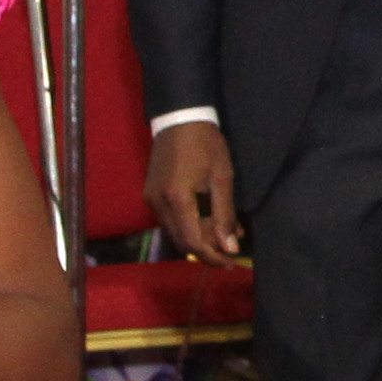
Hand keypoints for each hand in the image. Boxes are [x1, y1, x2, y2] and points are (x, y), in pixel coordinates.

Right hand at [149, 121, 245, 264]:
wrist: (179, 118)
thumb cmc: (206, 144)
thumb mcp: (222, 178)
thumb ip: (225, 215)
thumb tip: (230, 247)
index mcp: (177, 198)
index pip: (193, 241)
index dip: (212, 256)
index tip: (231, 262)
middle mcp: (158, 203)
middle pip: (182, 241)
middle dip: (207, 249)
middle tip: (231, 248)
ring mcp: (150, 199)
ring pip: (175, 232)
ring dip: (199, 237)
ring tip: (224, 233)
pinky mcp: (150, 194)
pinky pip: (170, 219)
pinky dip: (188, 224)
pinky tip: (208, 219)